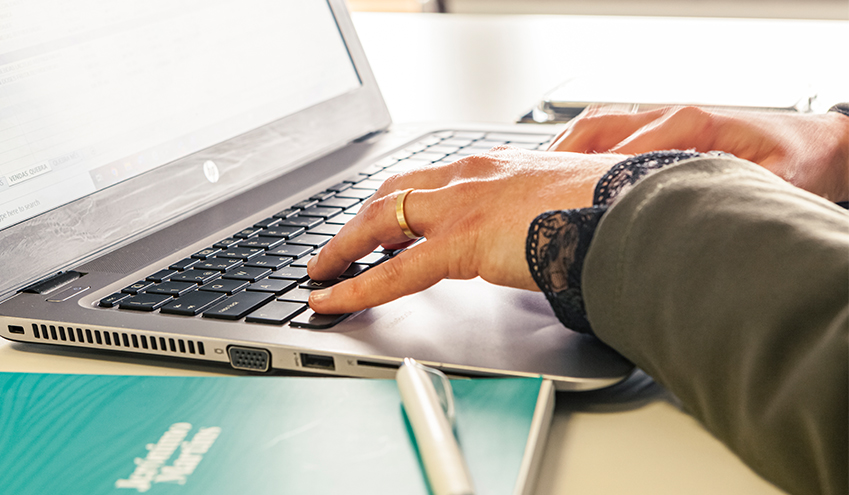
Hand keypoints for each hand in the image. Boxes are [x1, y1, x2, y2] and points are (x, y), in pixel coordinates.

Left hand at [306, 147, 625, 313]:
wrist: (635, 213)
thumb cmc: (611, 208)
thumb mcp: (562, 201)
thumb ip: (532, 216)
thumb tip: (528, 239)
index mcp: (495, 164)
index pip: (427, 180)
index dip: (395, 202)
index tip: (377, 222)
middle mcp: (471, 174)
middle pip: (392, 192)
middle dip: (357, 221)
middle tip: (336, 247)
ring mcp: (463, 204)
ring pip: (380, 221)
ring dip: (343, 247)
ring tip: (321, 272)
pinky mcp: (463, 240)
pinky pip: (394, 270)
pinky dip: (356, 285)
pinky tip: (334, 299)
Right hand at [549, 106, 848, 201]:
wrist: (819, 144)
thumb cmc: (795, 161)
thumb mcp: (764, 182)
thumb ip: (721, 195)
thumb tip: (681, 219)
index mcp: (690, 125)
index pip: (624, 150)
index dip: (590, 176)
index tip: (563, 200)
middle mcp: (669, 117)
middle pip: (595, 131)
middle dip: (560, 161)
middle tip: (531, 192)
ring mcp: (660, 119)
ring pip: (593, 128)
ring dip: (561, 152)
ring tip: (531, 181)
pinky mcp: (658, 128)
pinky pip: (604, 132)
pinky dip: (575, 149)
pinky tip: (557, 170)